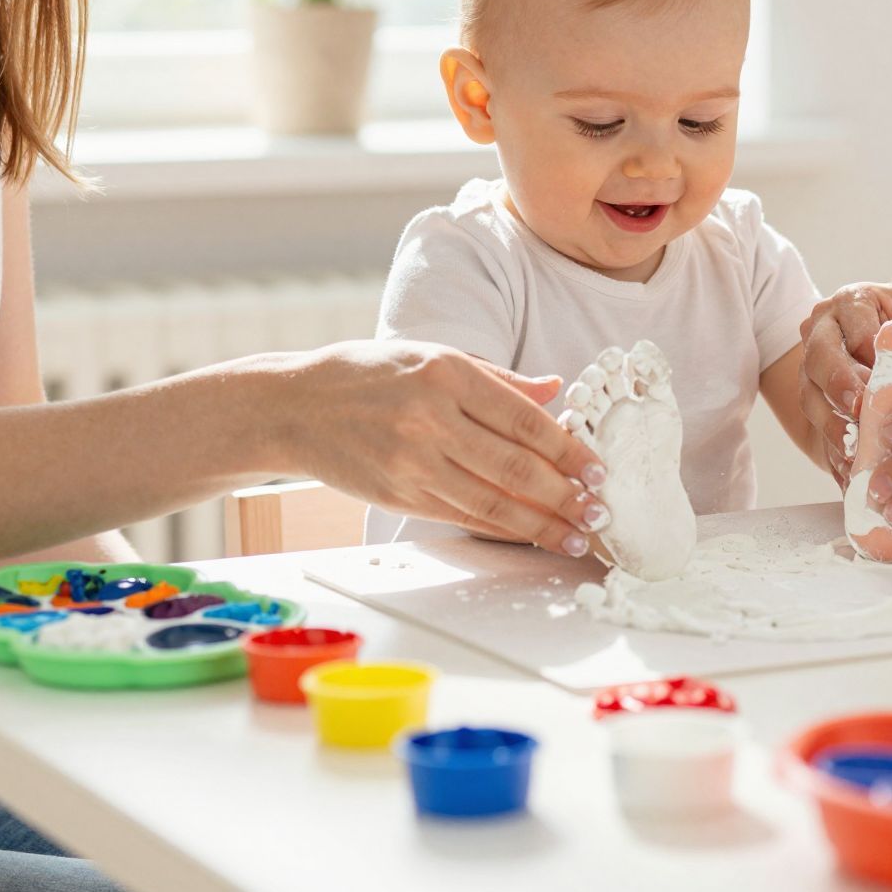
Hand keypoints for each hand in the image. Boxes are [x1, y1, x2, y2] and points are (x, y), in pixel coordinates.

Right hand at [273, 341, 609, 558]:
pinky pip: (462, 515)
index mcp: (446, 374)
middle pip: (514, 466)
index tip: (598, 468)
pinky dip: (501, 528)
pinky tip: (531, 535)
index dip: (568, 448)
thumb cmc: (368, 374)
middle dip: (565, 493)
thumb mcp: (432, 356)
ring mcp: (411, 460)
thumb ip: (497, 378)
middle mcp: (430, 417)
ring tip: (575, 536)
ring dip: (541, 524)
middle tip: (599, 510)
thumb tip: (555, 389)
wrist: (292, 407)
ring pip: (491, 500)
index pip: (523, 418)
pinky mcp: (397, 494)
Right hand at [797, 283, 891, 486]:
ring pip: (813, 399)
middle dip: (837, 387)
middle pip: (818, 360)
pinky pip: (823, 433)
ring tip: (856, 451)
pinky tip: (855, 475)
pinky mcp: (829, 409)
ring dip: (833, 428)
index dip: (863, 349)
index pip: (848, 323)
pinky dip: (838, 454)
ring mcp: (823, 373)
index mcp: (855, 301)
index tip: (878, 372)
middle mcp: (829, 334)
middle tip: (858, 410)